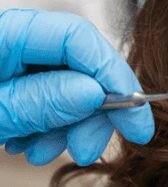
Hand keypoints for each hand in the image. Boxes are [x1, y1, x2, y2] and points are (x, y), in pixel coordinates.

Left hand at [0, 9, 153, 164]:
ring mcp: (13, 61)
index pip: (80, 38)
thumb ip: (41, 100)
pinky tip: (29, 144)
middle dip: (92, 112)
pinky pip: (48, 98)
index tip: (135, 120)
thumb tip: (96, 92)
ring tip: (40, 153)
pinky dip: (49, 126)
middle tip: (85, 150)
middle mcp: (15, 40)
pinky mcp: (12, 81)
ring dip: (69, 126)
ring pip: (70, 87)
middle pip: (81, 65)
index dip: (115, 77)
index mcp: (6, 33)